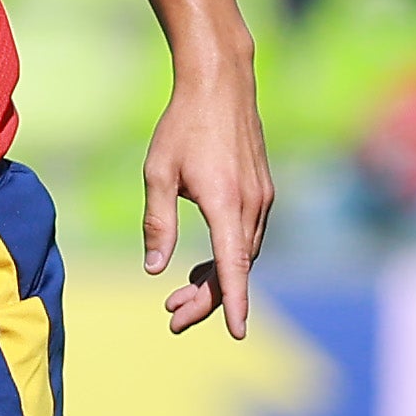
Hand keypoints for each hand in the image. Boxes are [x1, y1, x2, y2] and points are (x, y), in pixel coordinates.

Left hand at [146, 64, 276, 338]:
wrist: (221, 83)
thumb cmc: (183, 125)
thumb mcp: (158, 174)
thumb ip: (158, 224)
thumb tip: (154, 268)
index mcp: (226, 205)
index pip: (234, 267)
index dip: (235, 303)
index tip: (238, 332)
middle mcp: (251, 205)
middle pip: (236, 269)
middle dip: (207, 299)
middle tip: (171, 317)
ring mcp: (261, 197)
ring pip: (243, 255)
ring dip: (215, 280)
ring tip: (178, 297)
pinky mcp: (261, 190)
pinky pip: (246, 236)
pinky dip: (227, 258)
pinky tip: (201, 266)